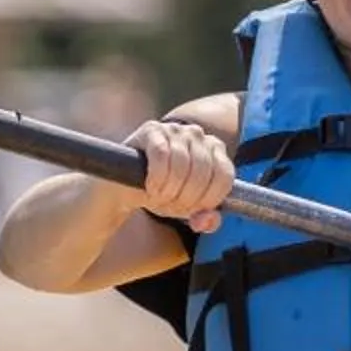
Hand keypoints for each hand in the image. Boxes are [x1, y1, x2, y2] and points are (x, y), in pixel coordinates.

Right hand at [127, 117, 233, 231]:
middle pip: (202, 173)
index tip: (194, 209)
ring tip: (159, 197)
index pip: (224, 176)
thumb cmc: (164, 194)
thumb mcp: (188, 209)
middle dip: (186, 198)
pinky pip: (161, 155)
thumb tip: (207, 220)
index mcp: (215, 149)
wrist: (126, 187)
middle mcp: (198, 134)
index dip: (209, 199)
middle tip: (172, 205)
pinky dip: (157, 178)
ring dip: (169, 190)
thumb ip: (206, 219)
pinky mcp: (152, 130)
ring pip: (181, 165)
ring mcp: (175, 129)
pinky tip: (150, 187)